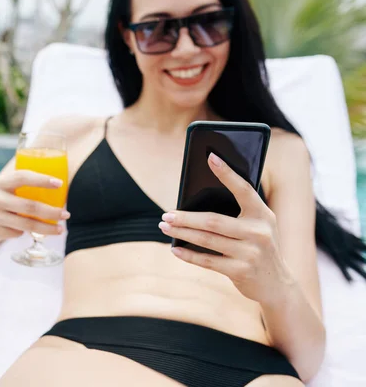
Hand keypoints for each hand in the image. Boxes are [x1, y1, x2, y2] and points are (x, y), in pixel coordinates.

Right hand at [0, 170, 69, 243]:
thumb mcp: (5, 187)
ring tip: (59, 229)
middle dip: (51, 212)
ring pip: (26, 225)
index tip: (59, 183)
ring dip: (46, 228)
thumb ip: (23, 185)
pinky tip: (25, 230)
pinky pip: (17, 234)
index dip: (41, 180)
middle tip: (66, 215)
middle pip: (29, 206)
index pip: (22, 177)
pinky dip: (24, 233)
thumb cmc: (0, 199)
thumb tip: (58, 186)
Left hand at [159, 153, 294, 304]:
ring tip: (165, 227)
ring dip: (182, 233)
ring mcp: (250, 253)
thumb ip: (238, 213)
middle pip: (214, 220)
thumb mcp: (257, 226)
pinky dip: (188, 255)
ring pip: (207, 239)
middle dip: (186, 217)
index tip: (211, 157)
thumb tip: (195, 202)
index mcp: (263, 214)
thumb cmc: (259, 246)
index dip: (227, 173)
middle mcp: (259, 232)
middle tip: (166, 214)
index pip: (243, 189)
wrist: (276, 284)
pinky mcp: (241, 271)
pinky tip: (175, 248)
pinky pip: (207, 261)